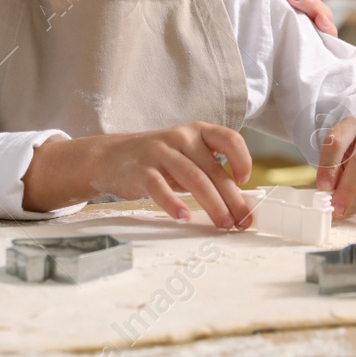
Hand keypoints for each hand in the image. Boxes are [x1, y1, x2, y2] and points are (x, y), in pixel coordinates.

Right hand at [23, 122, 254, 228]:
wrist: (111, 157)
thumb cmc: (158, 160)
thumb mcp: (186, 156)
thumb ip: (210, 171)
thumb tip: (241, 203)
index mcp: (197, 132)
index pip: (228, 138)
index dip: (242, 158)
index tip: (245, 181)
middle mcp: (181, 138)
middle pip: (213, 170)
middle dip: (232, 199)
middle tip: (242, 221)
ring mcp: (160, 152)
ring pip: (193, 179)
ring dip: (212, 204)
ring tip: (223, 224)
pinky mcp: (141, 170)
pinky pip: (160, 188)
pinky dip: (173, 204)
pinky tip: (184, 217)